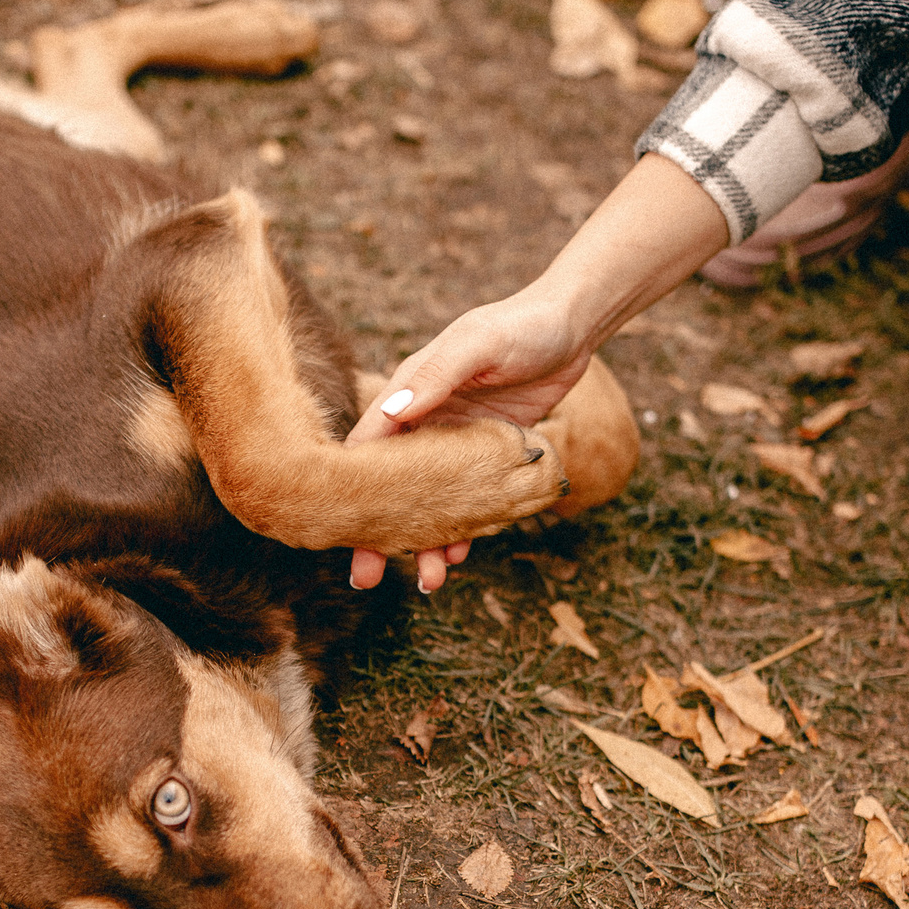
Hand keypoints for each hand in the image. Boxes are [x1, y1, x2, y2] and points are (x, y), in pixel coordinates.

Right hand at [341, 151, 731, 592]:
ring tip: (427, 582)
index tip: (337, 530)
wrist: (571, 328)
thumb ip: (436, 376)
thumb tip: (391, 412)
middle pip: (394, 487)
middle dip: (380, 533)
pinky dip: (466, 529)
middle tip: (364, 578)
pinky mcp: (489, 456)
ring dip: (426, 542)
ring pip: (432, 503)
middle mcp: (425, 424)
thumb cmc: (520, 326)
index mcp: (410, 396)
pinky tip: (461, 557)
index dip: (352, 490)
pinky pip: (471, 501)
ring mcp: (457, 445)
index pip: (369, 448)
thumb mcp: (477, 344)